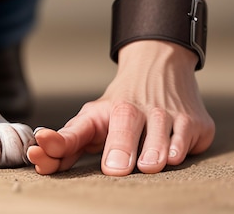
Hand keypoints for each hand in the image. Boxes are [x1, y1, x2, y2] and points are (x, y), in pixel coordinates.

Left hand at [27, 40, 214, 175]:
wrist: (159, 65)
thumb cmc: (121, 107)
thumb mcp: (92, 121)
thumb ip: (70, 143)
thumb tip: (42, 161)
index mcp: (99, 114)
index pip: (76, 130)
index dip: (58, 140)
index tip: (41, 143)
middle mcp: (130, 110)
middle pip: (123, 124)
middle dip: (119, 146)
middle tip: (115, 168)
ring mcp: (163, 113)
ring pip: (159, 134)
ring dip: (153, 151)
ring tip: (147, 165)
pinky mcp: (192, 121)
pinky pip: (186, 137)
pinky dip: (179, 147)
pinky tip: (171, 155)